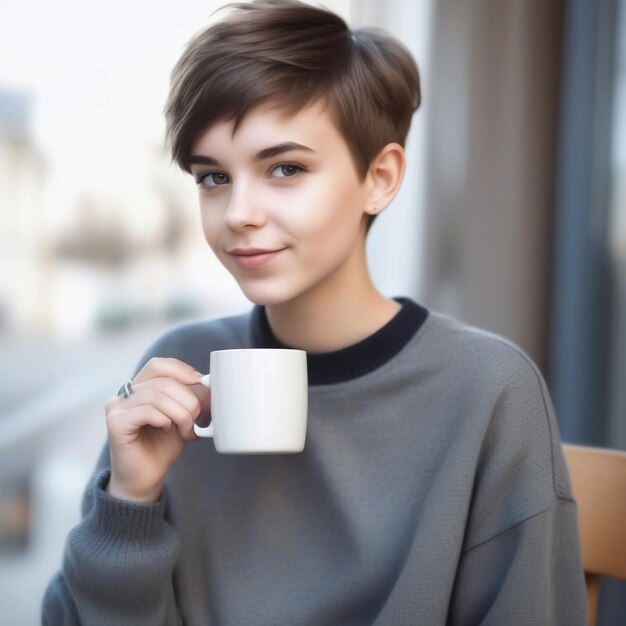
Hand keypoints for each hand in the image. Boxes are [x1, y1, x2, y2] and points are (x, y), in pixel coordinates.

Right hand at [105, 358, 209, 502]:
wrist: (146, 479)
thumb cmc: (163, 447)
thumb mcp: (182, 417)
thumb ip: (189, 398)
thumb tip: (207, 382)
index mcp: (139, 388)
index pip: (159, 365)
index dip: (182, 370)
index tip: (200, 383)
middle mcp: (124, 394)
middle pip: (163, 382)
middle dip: (188, 401)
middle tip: (195, 421)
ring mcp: (116, 407)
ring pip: (157, 396)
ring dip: (180, 414)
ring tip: (185, 430)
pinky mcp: (115, 423)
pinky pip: (147, 411)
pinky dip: (164, 420)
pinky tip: (167, 430)